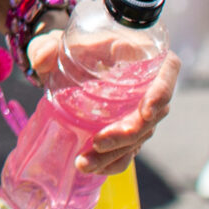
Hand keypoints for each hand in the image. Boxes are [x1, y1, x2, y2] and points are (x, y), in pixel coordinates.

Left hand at [28, 26, 179, 176]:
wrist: (69, 64)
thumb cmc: (71, 47)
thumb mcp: (57, 42)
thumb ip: (46, 47)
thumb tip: (42, 59)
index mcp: (140, 54)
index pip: (166, 71)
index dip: (162, 92)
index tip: (145, 112)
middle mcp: (148, 85)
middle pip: (152, 115)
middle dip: (128, 134)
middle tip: (99, 143)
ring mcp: (140, 111)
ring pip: (138, 138)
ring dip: (115, 154)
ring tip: (85, 163)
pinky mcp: (128, 129)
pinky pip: (127, 150)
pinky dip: (111, 162)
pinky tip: (90, 167)